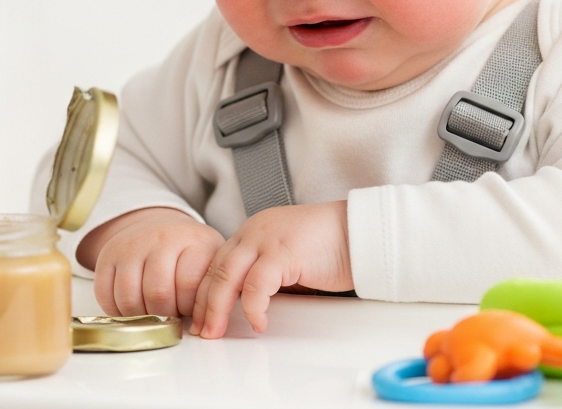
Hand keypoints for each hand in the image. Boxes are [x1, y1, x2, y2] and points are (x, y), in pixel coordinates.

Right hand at [79, 207, 224, 317]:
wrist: (158, 227)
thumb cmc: (190, 254)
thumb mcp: (212, 262)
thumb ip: (213, 288)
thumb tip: (210, 326)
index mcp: (195, 241)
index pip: (189, 285)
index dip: (189, 308)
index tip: (190, 309)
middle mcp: (161, 238)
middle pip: (158, 294)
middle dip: (165, 315)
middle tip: (171, 315)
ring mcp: (132, 245)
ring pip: (130, 297)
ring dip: (141, 316)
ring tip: (153, 312)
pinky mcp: (107, 255)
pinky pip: (105, 295)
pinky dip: (118, 311)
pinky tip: (133, 307)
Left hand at [190, 200, 351, 338]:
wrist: (360, 231)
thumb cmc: (332, 246)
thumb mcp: (288, 258)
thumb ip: (266, 274)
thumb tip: (249, 304)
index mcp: (254, 231)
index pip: (218, 262)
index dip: (205, 291)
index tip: (201, 316)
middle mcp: (254, 231)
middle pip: (216, 269)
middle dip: (204, 303)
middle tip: (201, 330)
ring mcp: (266, 239)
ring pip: (228, 276)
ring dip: (218, 308)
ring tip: (216, 331)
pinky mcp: (282, 252)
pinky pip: (256, 285)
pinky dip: (252, 308)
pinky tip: (257, 323)